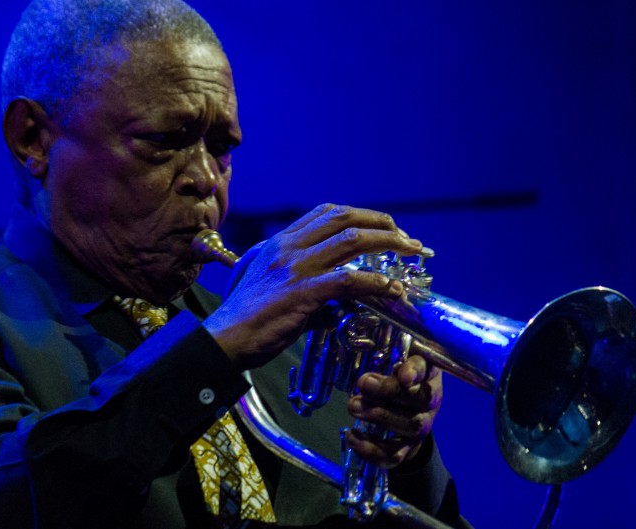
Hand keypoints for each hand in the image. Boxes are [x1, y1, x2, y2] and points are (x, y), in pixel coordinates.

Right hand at [203, 203, 423, 368]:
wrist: (224, 339)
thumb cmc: (245, 320)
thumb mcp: (270, 288)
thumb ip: (303, 286)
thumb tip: (337, 302)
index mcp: (280, 243)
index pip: (326, 213)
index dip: (362, 215)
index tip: (385, 226)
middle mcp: (288, 247)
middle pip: (345, 219)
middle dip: (383, 224)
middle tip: (407, 240)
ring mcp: (295, 267)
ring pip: (352, 241)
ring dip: (388, 244)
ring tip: (411, 254)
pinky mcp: (302, 292)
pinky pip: (348, 280)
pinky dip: (376, 283)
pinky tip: (392, 290)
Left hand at [344, 355, 442, 467]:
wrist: (407, 410)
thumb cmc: (396, 375)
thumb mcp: (393, 358)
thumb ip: (384, 352)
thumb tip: (357, 339)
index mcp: (428, 371)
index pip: (427, 368)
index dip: (416, 372)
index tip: (403, 375)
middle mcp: (431, 399)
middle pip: (420, 400)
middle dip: (388, 392)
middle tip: (362, 384)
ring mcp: (423, 425)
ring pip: (410, 427)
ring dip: (379, 417)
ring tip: (352, 406)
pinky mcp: (410, 447)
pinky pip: (394, 455)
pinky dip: (371, 449)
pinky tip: (352, 436)